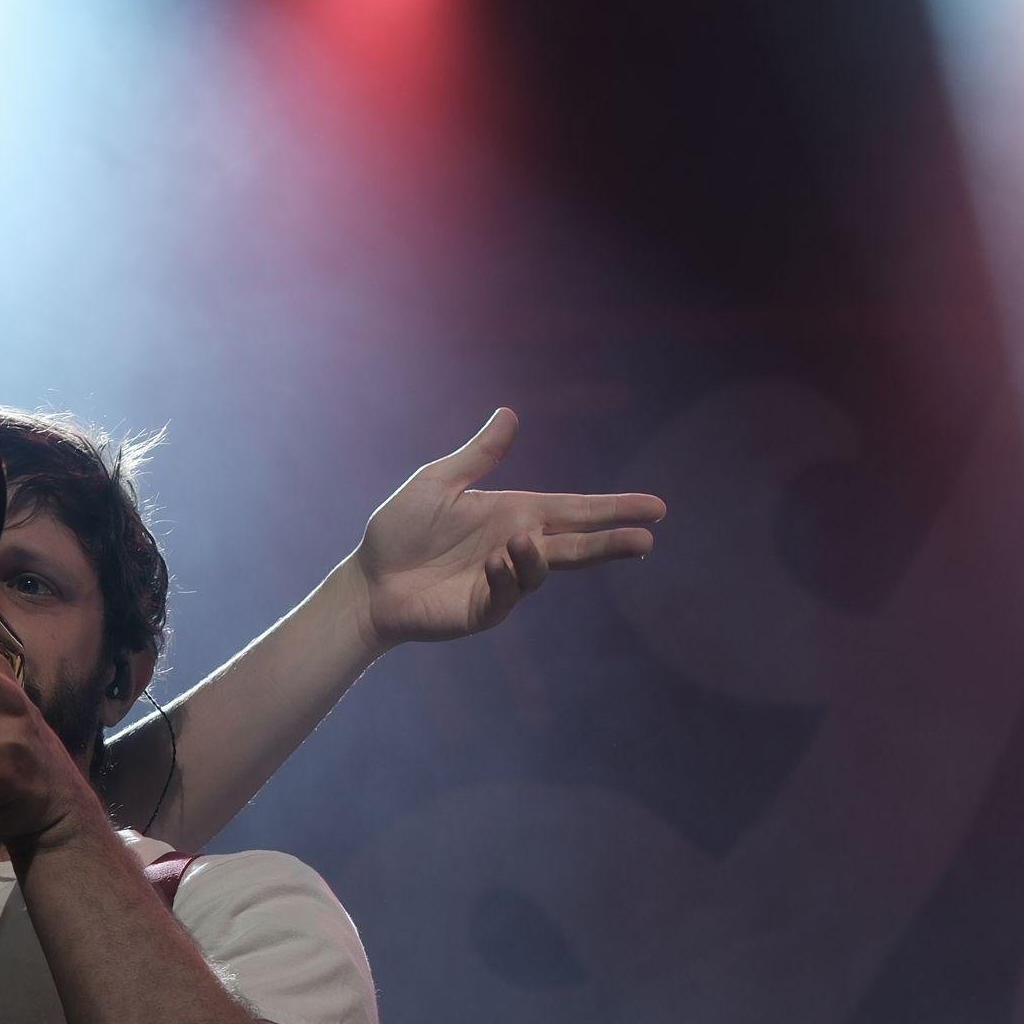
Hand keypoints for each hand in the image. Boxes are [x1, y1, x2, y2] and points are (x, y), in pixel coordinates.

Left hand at [347, 409, 663, 646]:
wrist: (368, 580)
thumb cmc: (400, 530)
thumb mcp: (437, 482)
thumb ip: (478, 455)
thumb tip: (510, 414)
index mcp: (515, 514)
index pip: (575, 510)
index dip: (614, 509)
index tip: (656, 507)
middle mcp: (517, 547)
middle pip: (577, 545)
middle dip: (611, 542)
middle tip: (646, 539)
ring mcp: (503, 582)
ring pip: (543, 569)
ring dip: (539, 556)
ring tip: (521, 541)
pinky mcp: (484, 610)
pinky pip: (508, 593)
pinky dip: (509, 576)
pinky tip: (496, 562)